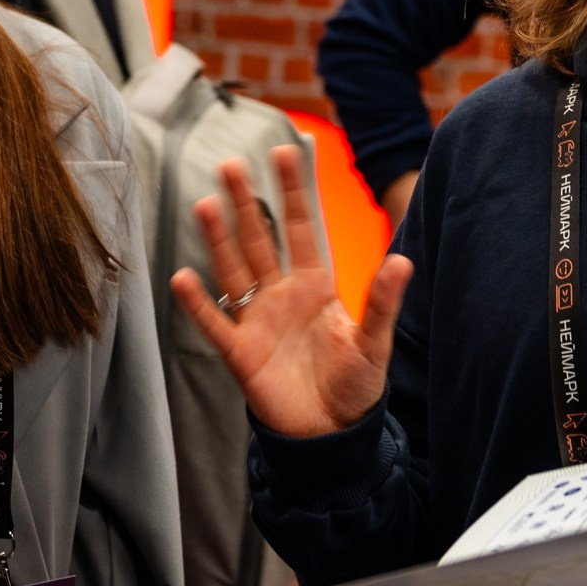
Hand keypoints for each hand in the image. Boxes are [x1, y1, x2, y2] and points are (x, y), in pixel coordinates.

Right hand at [170, 146, 413, 438]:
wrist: (330, 434)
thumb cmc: (354, 385)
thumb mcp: (373, 341)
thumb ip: (382, 300)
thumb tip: (404, 260)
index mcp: (315, 285)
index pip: (303, 227)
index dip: (294, 191)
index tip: (286, 151)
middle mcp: (281, 295)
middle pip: (260, 240)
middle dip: (245, 203)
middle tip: (230, 164)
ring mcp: (257, 321)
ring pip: (234, 270)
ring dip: (219, 240)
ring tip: (205, 204)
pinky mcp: (241, 353)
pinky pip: (215, 322)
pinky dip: (198, 302)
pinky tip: (183, 276)